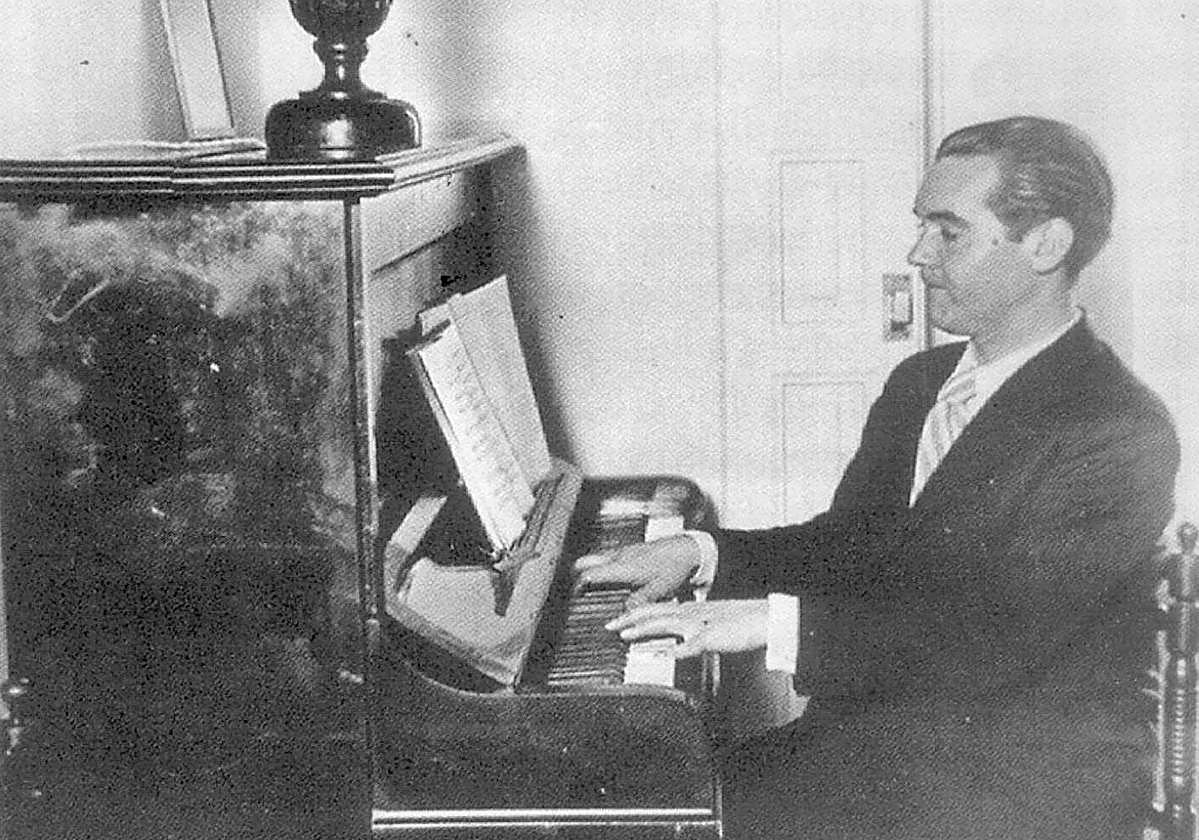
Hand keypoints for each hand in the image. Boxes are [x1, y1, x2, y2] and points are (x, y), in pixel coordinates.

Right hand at [573, 534, 699, 608]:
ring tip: (592, 588)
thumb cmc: (675, 567)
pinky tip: (613, 579)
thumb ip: (640, 602)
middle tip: (577, 590)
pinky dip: (603, 568)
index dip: (577, 585)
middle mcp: (619, 557)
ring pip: (597, 559)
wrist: (688, 549)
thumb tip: (625, 612)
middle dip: (577, 575)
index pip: (589, 574)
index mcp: (623, 567)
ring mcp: (624, 552)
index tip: (574, 596)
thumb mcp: (659, 590)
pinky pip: (609, 558)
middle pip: (585, 562)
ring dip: (591, 571)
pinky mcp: (631, 551)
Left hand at [606, 599, 768, 658]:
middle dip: (628, 620)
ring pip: (665, 624)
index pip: (656, 609)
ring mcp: (700, 624)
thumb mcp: (711, 624)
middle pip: (653, 614)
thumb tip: (674, 644)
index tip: (617, 621)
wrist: (765, 619)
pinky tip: (659, 655)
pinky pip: (689, 645)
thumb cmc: (741, 623)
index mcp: (690, 610)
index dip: (634, 614)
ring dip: (643, 631)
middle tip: (608, 627)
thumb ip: (691, 633)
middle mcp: (691, 613)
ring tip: (624, 636)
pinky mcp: (711, 637)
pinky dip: (672, 650)